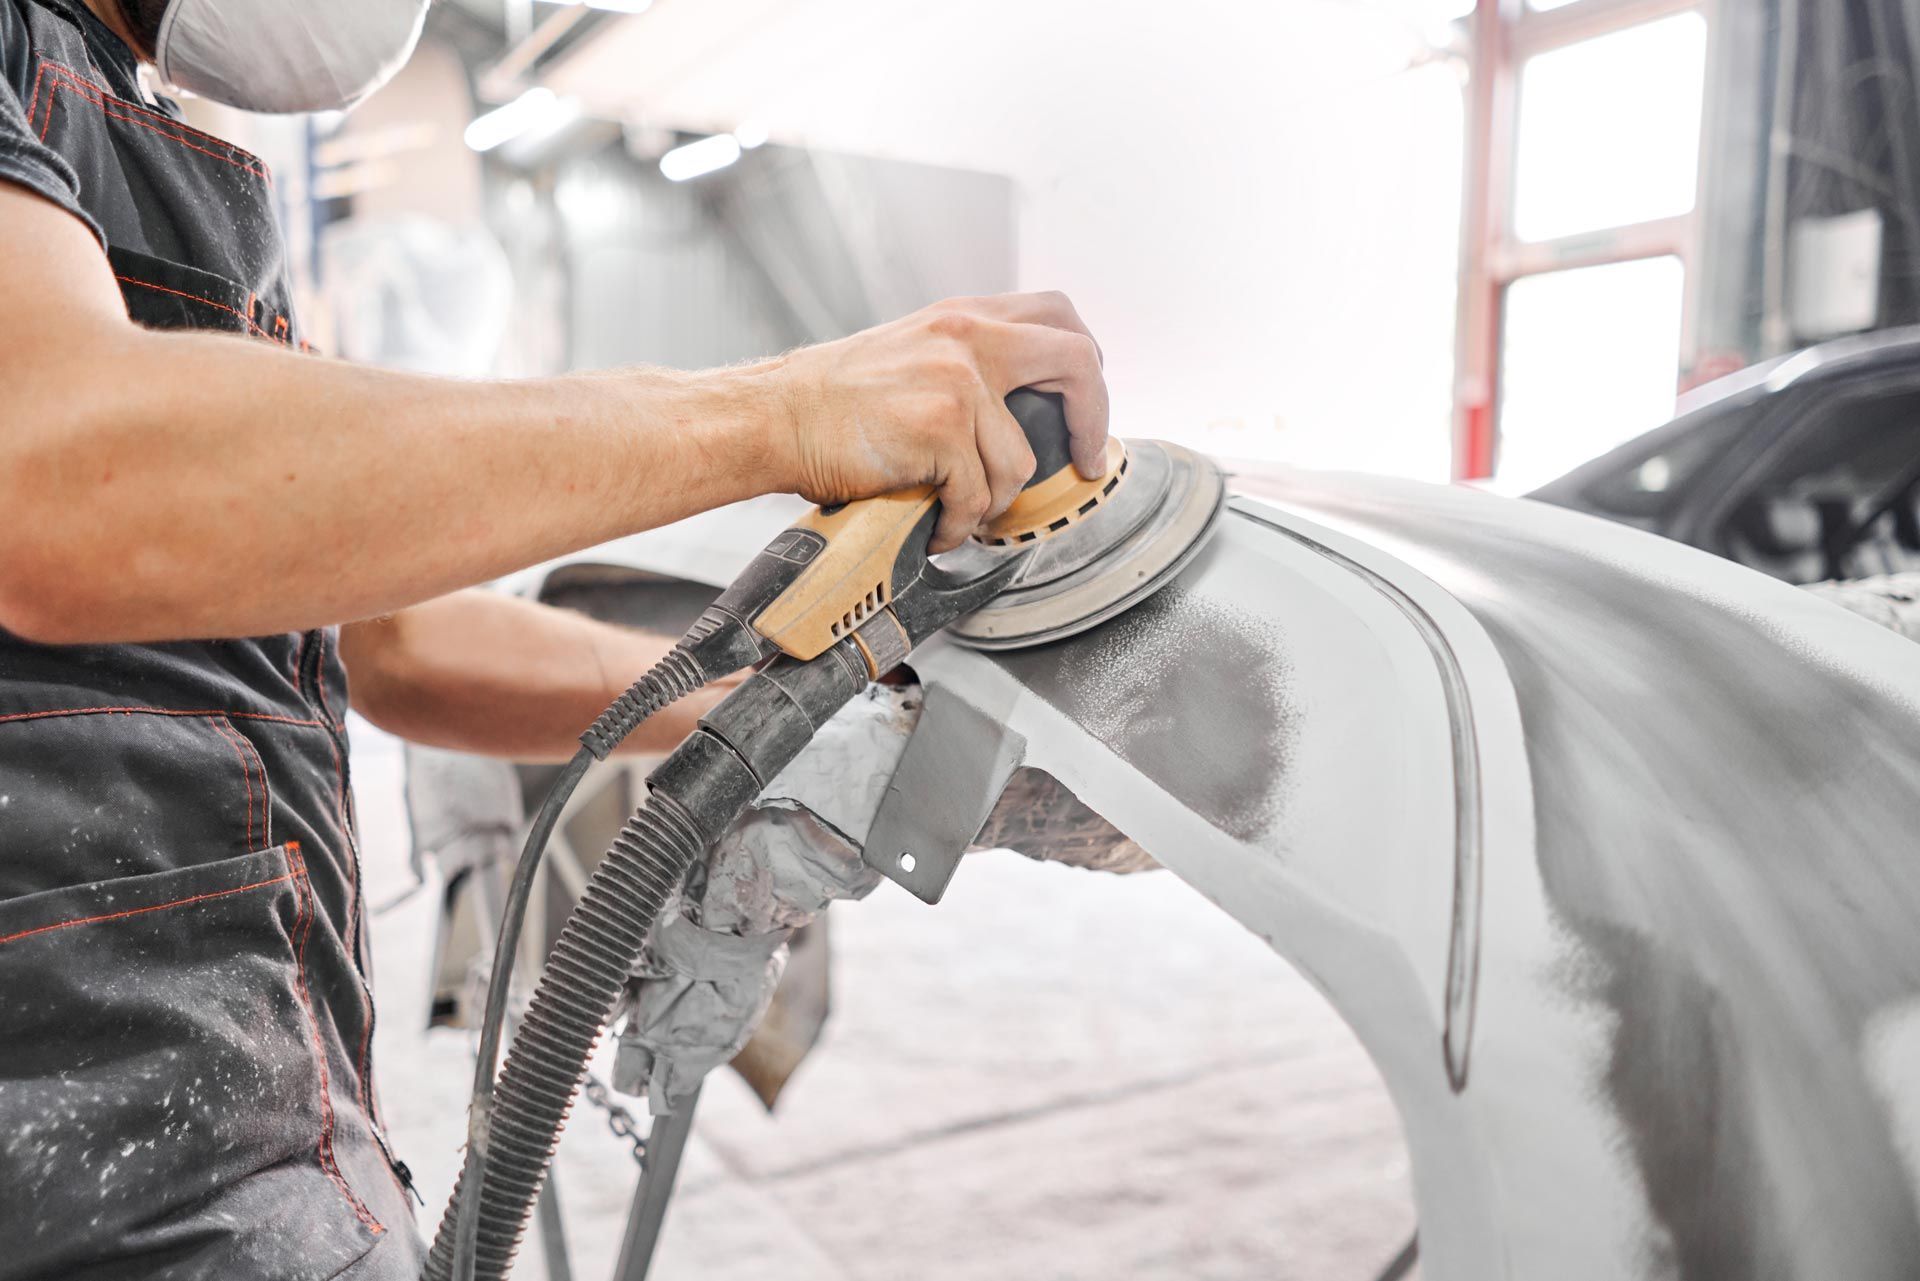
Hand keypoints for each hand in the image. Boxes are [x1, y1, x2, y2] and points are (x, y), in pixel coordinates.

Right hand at [770, 292, 1109, 551]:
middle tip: (1086, 461)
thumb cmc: (831, 401)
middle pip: (1077, 362)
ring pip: (1020, 461)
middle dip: (1092, 422)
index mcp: (964, 317)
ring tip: (956, 513)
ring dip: (992, 501)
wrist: (774, 417)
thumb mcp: (910, 352)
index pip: (1059, 317)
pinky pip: (977, 497)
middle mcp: (968, 337)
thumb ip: (965, 363)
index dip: (1088, 364)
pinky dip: (957, 525)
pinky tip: (933, 526)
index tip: (1083, 410)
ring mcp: (957, 381)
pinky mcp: (939, 427)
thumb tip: (1019, 412)